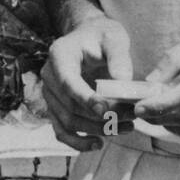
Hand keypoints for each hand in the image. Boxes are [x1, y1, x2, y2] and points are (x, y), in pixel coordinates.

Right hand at [40, 15, 134, 151]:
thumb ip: (119, 57)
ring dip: (96, 130)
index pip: (68, 82)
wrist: (91, 38)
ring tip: (127, 127)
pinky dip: (78, 142)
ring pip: (68, 122)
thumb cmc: (102, 36)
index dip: (86, 99)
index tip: (107, 110)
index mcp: (60, 55)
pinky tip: (99, 143)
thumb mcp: (114, 38)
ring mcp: (50, 94)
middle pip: (69, 106)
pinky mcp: (56, 107)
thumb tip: (123, 83)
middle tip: (131, 117)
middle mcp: (49, 76)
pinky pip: (61, 131)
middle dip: (100, 117)